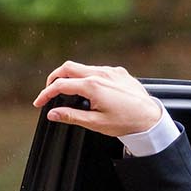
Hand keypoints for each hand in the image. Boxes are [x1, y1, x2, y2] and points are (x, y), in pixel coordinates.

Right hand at [33, 62, 162, 140]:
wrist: (151, 119)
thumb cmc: (126, 123)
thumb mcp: (95, 123)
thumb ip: (71, 116)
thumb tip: (52, 113)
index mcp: (92, 86)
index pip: (61, 85)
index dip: (46, 94)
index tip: (40, 103)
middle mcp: (100, 73)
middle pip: (68, 68)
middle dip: (54, 78)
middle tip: (49, 92)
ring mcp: (110, 71)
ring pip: (83, 67)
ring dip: (72, 77)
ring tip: (69, 93)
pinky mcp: (119, 72)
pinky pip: (98, 70)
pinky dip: (88, 77)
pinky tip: (91, 91)